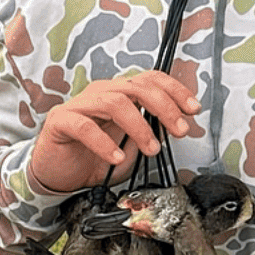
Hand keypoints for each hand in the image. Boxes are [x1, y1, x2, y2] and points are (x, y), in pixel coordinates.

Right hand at [27, 72, 202, 195]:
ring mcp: (78, 106)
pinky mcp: (60, 122)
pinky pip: (84, 126)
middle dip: (165, 107)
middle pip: (136, 87)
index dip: (174, 90)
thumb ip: (153, 131)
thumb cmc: (96, 158)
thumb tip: (180, 123)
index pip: (150, 79)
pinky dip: (105, 143)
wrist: (60, 175)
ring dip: (139, 127)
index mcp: (119, 94)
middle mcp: (100, 94)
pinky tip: (117, 158)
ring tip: (151, 149)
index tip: (194, 109)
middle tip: (180, 130)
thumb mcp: (133, 145)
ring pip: (113, 103)